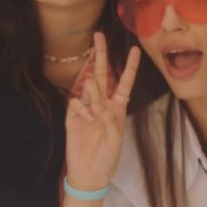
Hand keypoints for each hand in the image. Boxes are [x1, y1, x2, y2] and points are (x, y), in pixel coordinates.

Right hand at [65, 32, 139, 190]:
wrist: (88, 172)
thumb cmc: (108, 156)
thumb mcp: (116, 138)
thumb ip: (110, 118)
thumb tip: (97, 103)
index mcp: (117, 108)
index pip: (124, 82)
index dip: (130, 66)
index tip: (135, 48)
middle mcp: (102, 103)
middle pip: (101, 73)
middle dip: (101, 54)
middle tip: (98, 34)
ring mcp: (86, 107)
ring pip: (88, 85)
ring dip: (93, 94)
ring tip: (94, 112)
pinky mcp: (72, 114)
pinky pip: (76, 102)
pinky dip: (81, 110)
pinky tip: (84, 121)